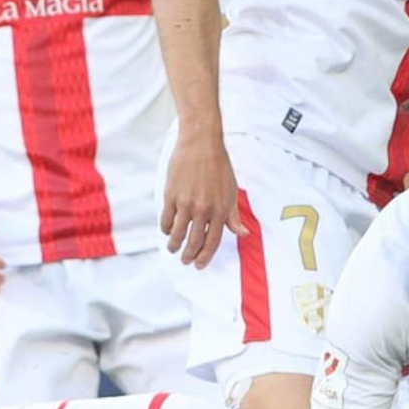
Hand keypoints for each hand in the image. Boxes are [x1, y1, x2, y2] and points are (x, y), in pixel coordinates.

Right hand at [162, 133, 242, 268]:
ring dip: (174, 246)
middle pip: (193, 242)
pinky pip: (165, 219)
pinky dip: (165, 228)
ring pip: (176, 234)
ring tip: (173, 249)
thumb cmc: (218, 166)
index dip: (205, 258)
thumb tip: (243, 233)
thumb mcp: (231, 191)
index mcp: (220, 210)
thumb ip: (233, 215)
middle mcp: (203, 210)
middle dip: (189, 256)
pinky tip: (166, 230)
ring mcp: (186, 204)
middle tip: (185, 261)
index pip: (212, 243)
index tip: (199, 265)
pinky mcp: (171, 196)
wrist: (201, 143)